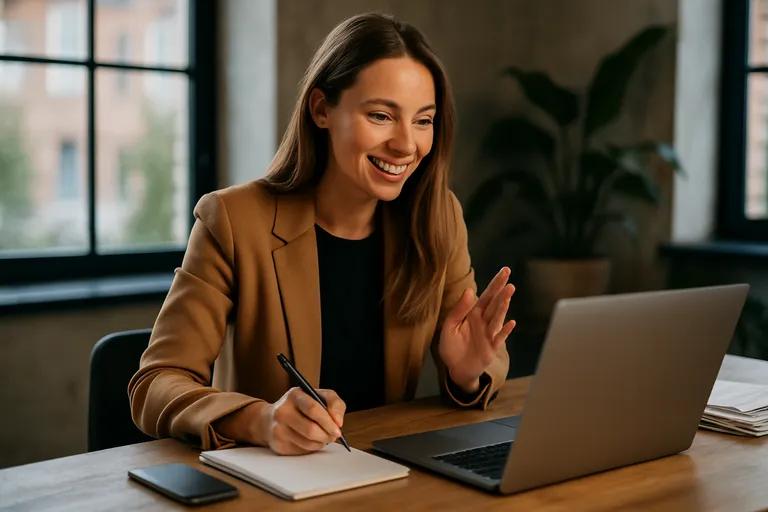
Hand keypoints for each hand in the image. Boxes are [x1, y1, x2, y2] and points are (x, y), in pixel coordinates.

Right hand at [262, 387, 345, 454]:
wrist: (269, 419)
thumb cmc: (299, 407)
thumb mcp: (318, 396)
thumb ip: (334, 403)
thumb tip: (338, 422)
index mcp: (294, 395)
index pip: (313, 409)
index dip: (328, 421)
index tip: (338, 428)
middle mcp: (283, 411)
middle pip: (311, 429)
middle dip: (327, 434)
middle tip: (334, 435)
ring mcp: (278, 429)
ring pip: (308, 443)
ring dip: (321, 442)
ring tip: (323, 437)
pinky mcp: (279, 445)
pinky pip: (303, 450)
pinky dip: (312, 447)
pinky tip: (311, 440)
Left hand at [439, 267, 515, 392]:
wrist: (456, 369)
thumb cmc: (451, 347)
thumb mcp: (449, 327)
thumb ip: (458, 310)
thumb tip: (468, 290)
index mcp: (473, 315)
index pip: (486, 296)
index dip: (495, 284)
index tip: (504, 271)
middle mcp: (483, 322)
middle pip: (494, 303)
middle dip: (501, 290)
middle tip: (508, 276)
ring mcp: (489, 334)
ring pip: (498, 317)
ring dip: (503, 305)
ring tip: (509, 291)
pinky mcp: (491, 347)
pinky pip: (499, 337)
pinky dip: (505, 331)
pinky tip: (512, 323)